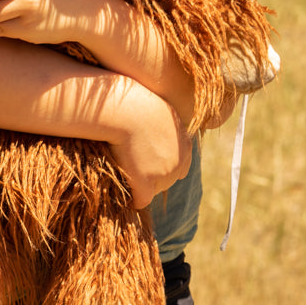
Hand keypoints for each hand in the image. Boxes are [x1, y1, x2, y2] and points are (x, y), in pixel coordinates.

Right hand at [108, 90, 192, 208]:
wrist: (123, 110)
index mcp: (185, 145)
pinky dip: (130, 198)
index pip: (179, 167)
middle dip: (151, 174)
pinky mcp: (146, 185)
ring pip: (152, 189)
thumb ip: (165, 125)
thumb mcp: (160, 109)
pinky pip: (139, 201)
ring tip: (123, 163)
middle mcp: (179, 163)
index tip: (145, 156)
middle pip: (166, 180)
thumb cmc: (135, 103)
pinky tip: (120, 187)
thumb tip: (159, 132)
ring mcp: (164, 175)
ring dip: (139, 182)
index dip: (161, 163)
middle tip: (131, 158)